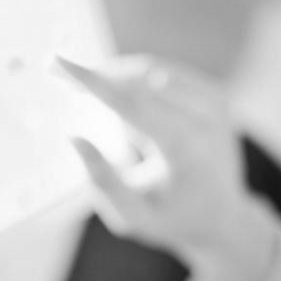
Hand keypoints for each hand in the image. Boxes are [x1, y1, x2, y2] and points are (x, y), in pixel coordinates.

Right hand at [55, 54, 276, 280]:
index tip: (57, 61)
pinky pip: (164, 73)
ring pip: (148, 72)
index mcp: (187, 150)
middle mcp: (207, 120)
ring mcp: (216, 104)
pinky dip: (137, 84)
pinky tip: (130, 112)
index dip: (92, 82)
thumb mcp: (133, 217)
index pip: (131, 104)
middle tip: (58, 75)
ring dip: (116, 83)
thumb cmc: (171, 219)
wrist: (223, 217)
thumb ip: (103, 182)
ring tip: (106, 117)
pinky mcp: (216, 95)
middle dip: (97, 79)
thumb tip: (73, 136)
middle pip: (137, 82)